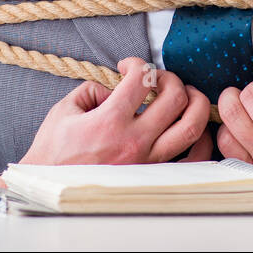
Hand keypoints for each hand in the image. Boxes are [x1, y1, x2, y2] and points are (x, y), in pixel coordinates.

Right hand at [16, 57, 212, 169]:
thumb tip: (116, 88)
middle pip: (175, 96)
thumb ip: (92, 89)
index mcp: (110, 122)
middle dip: (168, 77)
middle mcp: (134, 141)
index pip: (142, 78)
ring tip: (184, 94)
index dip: (137, 63)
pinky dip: (201, 139)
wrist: (51, 189)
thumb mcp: (64, 110)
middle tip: (156, 79)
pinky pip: (193, 159)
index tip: (127, 67)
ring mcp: (148, 161)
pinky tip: (189, 125)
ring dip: (194, 101)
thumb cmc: (54, 152)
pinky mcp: (155, 175)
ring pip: (191, 126)